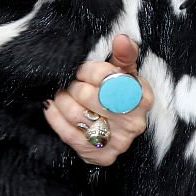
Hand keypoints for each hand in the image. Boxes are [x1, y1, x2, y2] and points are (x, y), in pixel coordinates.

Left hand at [44, 34, 153, 165]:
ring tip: (61, 94)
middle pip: (89, 97)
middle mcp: (134, 122)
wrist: (120, 131)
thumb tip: (122, 39)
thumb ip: (123, 55)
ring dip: (61, 100)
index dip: (88, 71)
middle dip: (73, 86)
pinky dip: (55, 118)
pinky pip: (69, 135)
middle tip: (69, 83)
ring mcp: (119, 142)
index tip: (80, 70)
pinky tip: (53, 108)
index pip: (108, 77)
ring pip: (77, 115)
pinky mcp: (101, 156)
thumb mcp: (126, 73)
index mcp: (142, 97)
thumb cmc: (120, 95)